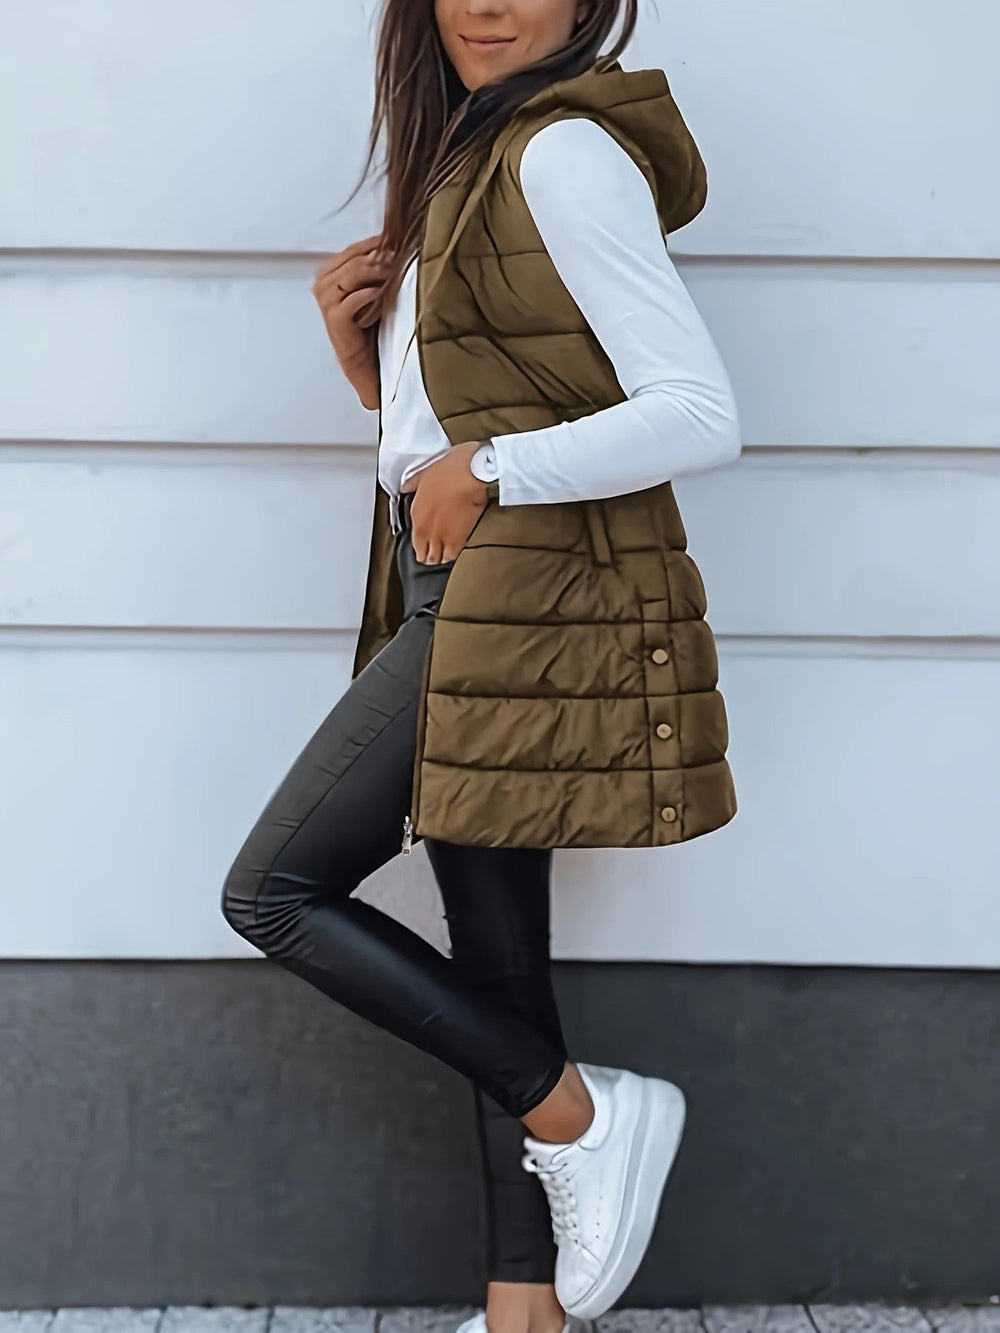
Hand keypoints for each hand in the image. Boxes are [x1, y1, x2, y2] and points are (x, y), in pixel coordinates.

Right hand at [311, 234, 393, 409]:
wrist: (366, 362)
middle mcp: (325, 286)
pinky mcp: (335, 321)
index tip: (399, 240)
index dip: (377, 243)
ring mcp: (327, 303)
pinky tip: (381, 293)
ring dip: (375, 271)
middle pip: (352, 259)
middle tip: (401, 255)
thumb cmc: (371, 325)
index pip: (354, 249)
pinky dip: (367, 295)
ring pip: (350, 276)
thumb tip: (398, 243)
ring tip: (394, 271)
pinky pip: (351, 301)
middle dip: (379, 256)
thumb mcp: (373, 290)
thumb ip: (376, 267)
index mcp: (331, 274)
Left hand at [407, 441, 491, 563]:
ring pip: (439, 558)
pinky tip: (454, 551)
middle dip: (429, 555)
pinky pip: (453, 555)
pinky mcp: (461, 538)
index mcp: (417, 514)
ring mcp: (444, 536)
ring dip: (440, 556)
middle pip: (426, 555)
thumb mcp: (424, 472)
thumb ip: (412, 484)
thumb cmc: (451, 469)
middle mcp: (428, 529)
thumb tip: (405, 487)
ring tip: (443, 554)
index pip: (414, 542)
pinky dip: (453, 554)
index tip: (422, 545)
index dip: (419, 546)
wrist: (473, 473)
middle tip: (432, 554)